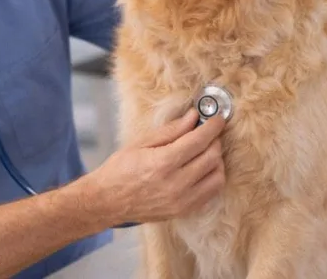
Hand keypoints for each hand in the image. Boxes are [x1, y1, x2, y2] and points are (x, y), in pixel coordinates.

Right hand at [88, 110, 225, 226]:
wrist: (108, 201)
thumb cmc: (120, 169)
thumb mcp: (140, 143)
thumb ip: (170, 130)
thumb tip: (193, 117)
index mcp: (162, 163)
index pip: (198, 141)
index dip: (212, 127)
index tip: (218, 119)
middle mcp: (176, 183)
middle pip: (212, 157)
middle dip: (214, 141)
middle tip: (208, 133)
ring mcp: (182, 200)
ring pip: (217, 176)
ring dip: (216, 160)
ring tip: (204, 152)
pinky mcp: (185, 210)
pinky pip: (212, 192)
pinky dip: (212, 177)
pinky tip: (202, 169)